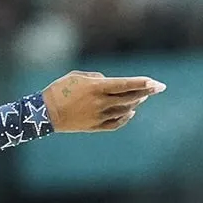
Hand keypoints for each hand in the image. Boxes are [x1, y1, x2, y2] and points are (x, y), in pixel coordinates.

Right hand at [41, 71, 164, 132]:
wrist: (44, 114)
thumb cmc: (59, 90)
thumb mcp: (76, 76)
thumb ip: (97, 78)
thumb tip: (110, 83)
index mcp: (96, 88)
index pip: (125, 84)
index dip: (142, 83)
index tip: (156, 83)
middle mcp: (100, 102)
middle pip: (130, 97)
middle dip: (146, 92)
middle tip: (158, 88)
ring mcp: (99, 116)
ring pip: (125, 110)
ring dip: (136, 103)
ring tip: (142, 97)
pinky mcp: (95, 126)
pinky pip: (116, 123)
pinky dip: (126, 117)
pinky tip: (131, 112)